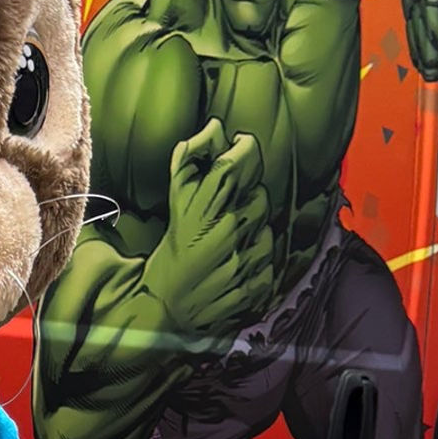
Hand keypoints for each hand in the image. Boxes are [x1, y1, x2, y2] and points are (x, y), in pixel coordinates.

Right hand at [144, 119, 276, 353]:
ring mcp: (241, 263)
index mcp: (200, 211)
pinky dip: (259, 263)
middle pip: (260, 196)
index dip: (245, 150)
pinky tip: (238, 266)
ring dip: (255, 234)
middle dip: (248, 200)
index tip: (242, 149)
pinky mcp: (255, 288)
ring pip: (269, 229)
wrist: (165, 310)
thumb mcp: (173, 204)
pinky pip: (273, 261)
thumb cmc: (171, 254)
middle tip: (230, 213)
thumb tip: (216, 129)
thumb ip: (190, 160)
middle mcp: (224, 233)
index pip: (237, 164)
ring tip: (231, 245)